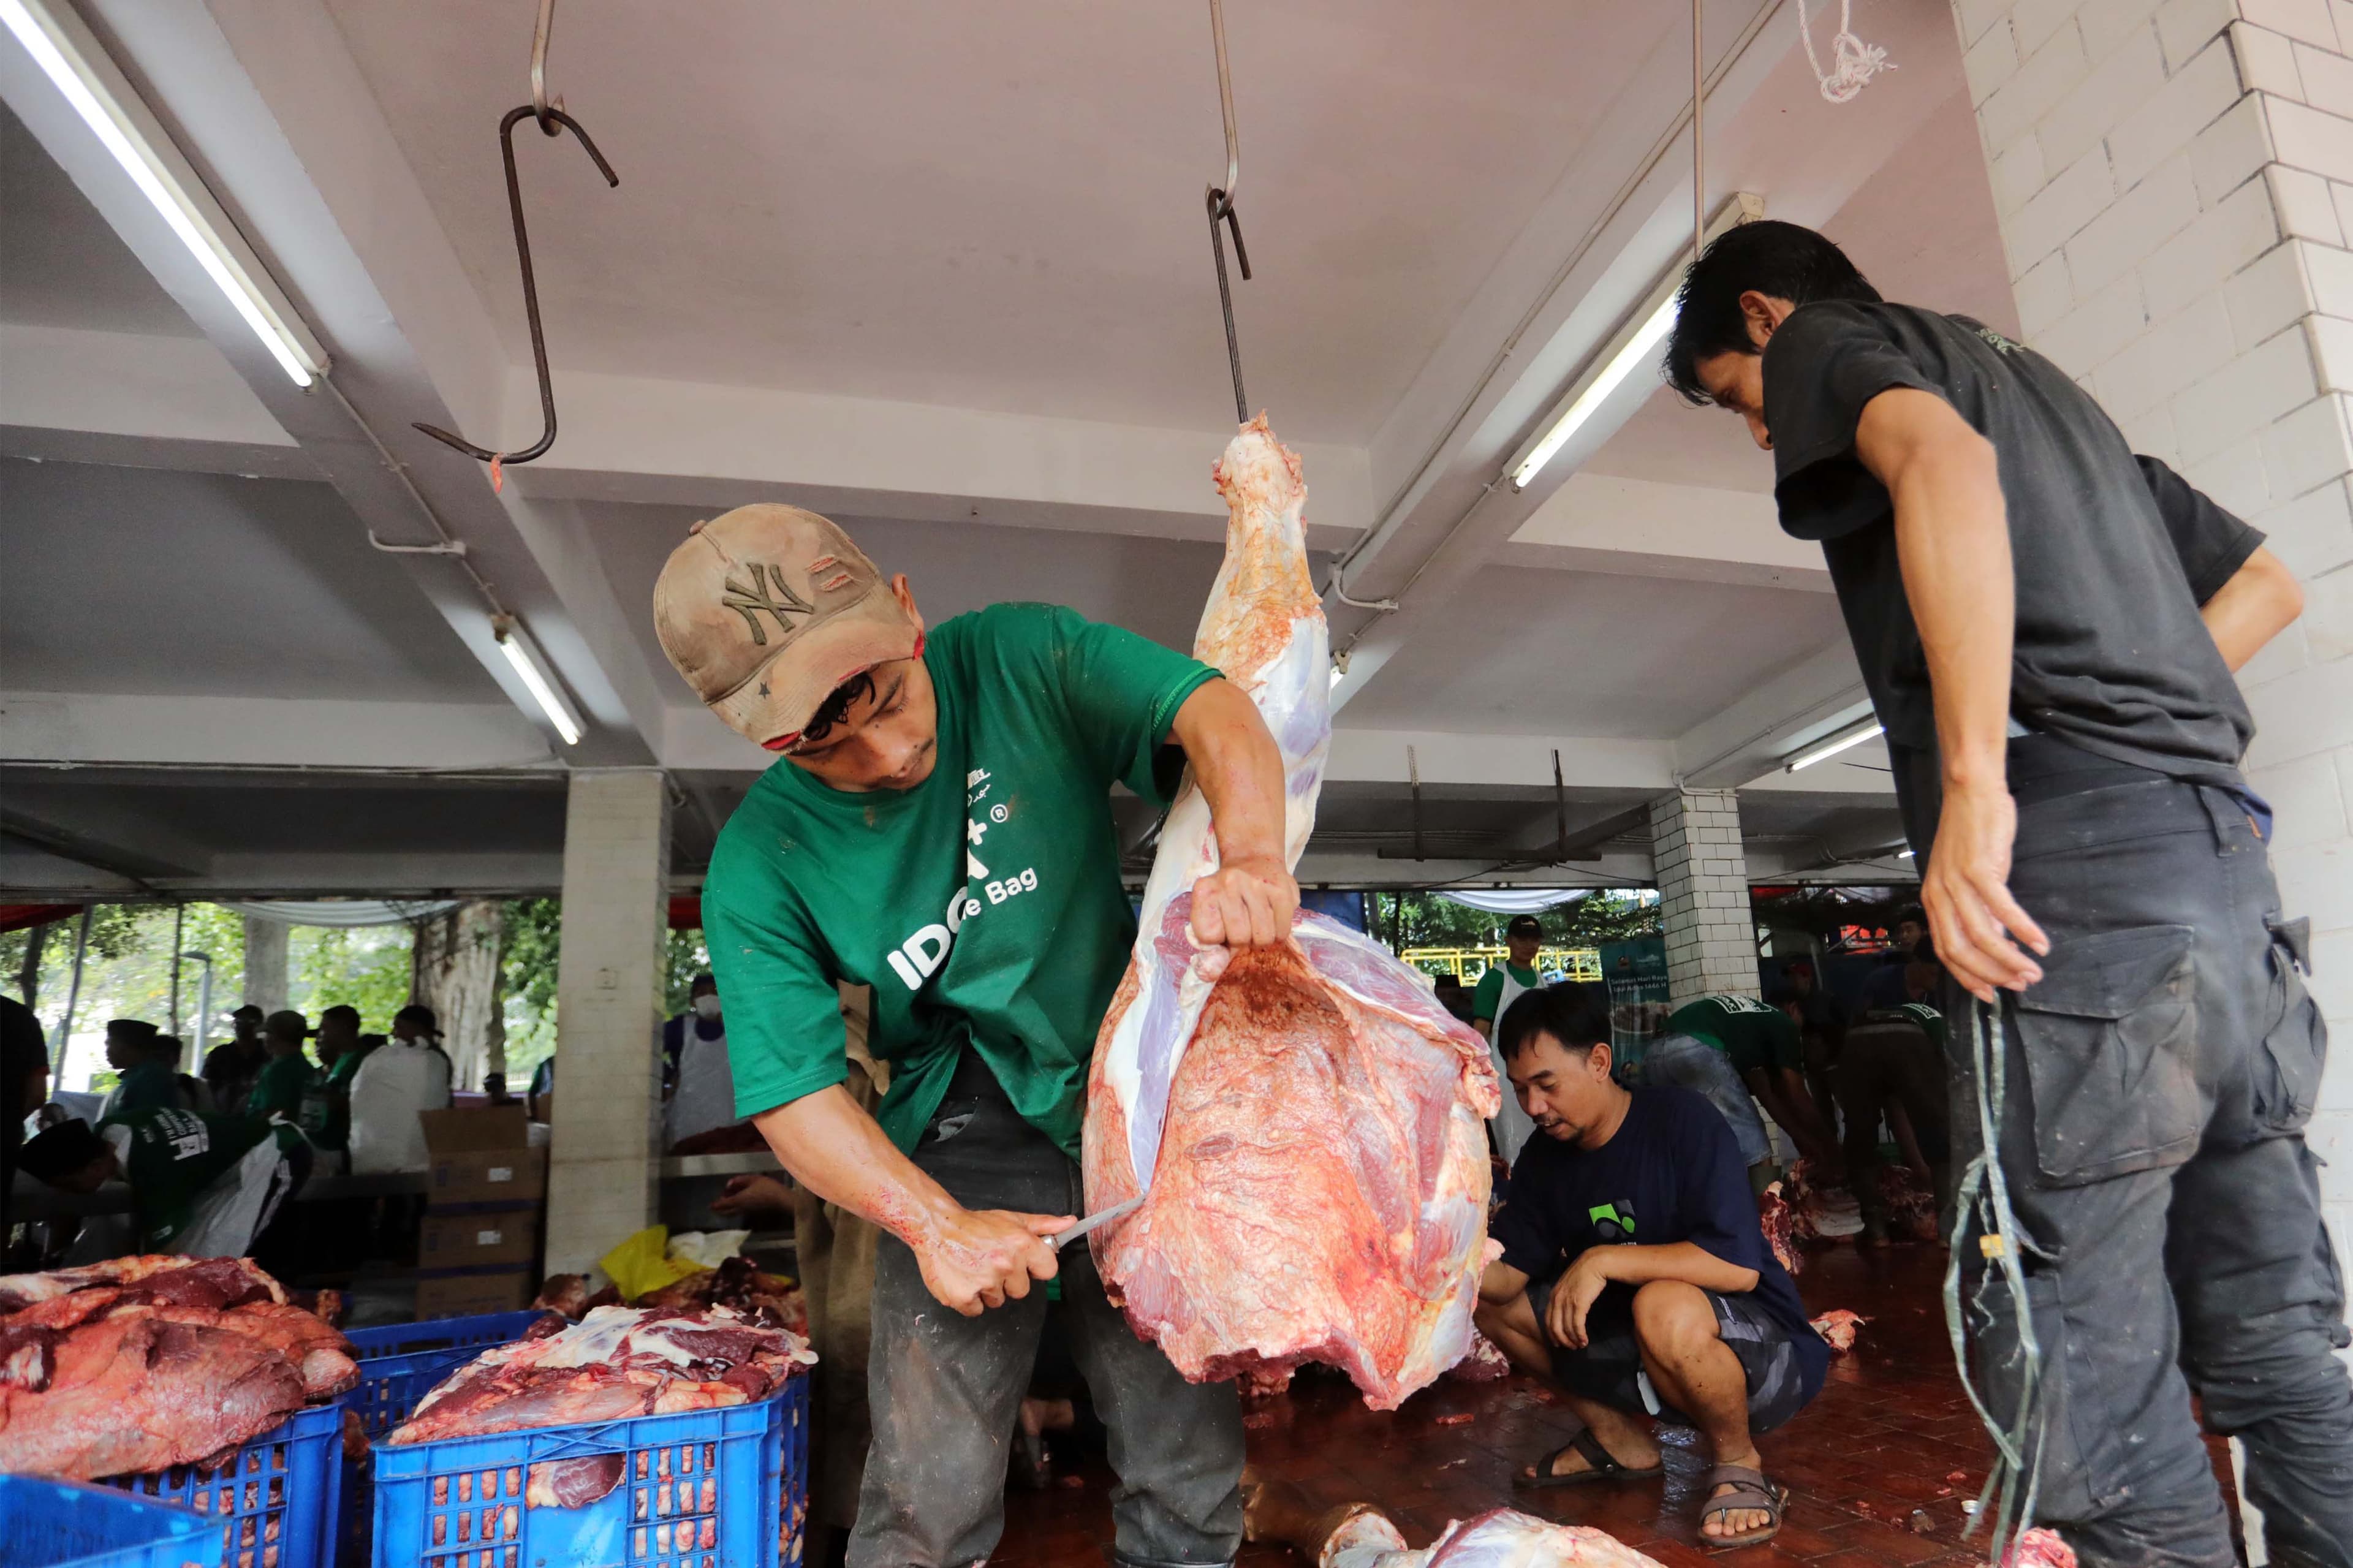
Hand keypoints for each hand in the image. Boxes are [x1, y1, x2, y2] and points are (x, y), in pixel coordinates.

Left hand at [710, 1173, 793, 1218]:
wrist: (781, 1199)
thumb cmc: (767, 1187)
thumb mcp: (754, 1179)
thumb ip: (740, 1180)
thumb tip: (728, 1184)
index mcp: (740, 1199)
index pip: (724, 1204)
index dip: (716, 1205)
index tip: (710, 1206)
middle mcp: (741, 1207)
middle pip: (727, 1212)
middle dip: (719, 1211)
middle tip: (714, 1208)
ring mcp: (748, 1211)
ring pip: (733, 1213)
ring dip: (726, 1210)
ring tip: (723, 1206)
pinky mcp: (753, 1211)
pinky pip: (739, 1211)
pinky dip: (733, 1209)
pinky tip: (736, 1205)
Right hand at [911, 1205, 1071, 1316]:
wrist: (936, 1227)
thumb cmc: (975, 1224)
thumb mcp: (1013, 1219)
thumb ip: (1044, 1225)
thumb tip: (1071, 1223)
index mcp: (1021, 1244)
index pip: (1048, 1271)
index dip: (1035, 1267)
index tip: (1023, 1262)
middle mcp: (1006, 1264)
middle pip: (1021, 1291)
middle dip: (1008, 1280)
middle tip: (991, 1262)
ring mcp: (984, 1283)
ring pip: (998, 1300)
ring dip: (988, 1289)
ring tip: (974, 1268)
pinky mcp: (963, 1297)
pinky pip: (976, 1310)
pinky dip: (970, 1299)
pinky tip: (963, 1279)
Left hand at [1188, 853, 1299, 949]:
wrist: (1254, 858)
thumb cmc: (1231, 894)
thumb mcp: (1212, 911)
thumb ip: (1210, 945)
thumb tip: (1209, 975)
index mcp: (1205, 890)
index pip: (1208, 936)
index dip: (1219, 938)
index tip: (1223, 927)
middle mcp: (1229, 883)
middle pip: (1239, 938)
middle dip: (1244, 939)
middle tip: (1245, 924)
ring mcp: (1257, 884)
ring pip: (1263, 938)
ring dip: (1262, 937)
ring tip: (1259, 921)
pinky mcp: (1282, 890)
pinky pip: (1282, 931)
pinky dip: (1279, 932)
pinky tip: (1273, 917)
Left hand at [1545, 1253, 1610, 1349]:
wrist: (1597, 1262)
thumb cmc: (1586, 1272)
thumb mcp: (1569, 1284)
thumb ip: (1565, 1295)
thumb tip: (1567, 1310)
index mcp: (1553, 1294)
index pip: (1548, 1320)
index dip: (1552, 1334)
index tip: (1558, 1343)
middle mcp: (1557, 1299)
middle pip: (1554, 1327)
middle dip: (1562, 1340)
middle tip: (1571, 1348)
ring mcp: (1567, 1301)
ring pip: (1566, 1328)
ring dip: (1573, 1340)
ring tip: (1581, 1345)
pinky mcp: (1579, 1303)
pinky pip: (1577, 1325)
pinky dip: (1580, 1335)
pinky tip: (1585, 1340)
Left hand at [1924, 779, 2048, 1002]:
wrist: (1971, 792)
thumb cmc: (1972, 834)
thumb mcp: (1966, 877)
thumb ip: (1975, 909)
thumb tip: (1996, 941)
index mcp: (1933, 900)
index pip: (1945, 951)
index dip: (1968, 977)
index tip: (1990, 994)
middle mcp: (1939, 895)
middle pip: (1962, 951)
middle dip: (1993, 975)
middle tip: (2021, 985)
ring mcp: (1957, 883)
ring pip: (1982, 936)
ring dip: (2011, 959)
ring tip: (2034, 971)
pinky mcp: (1979, 869)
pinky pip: (2002, 909)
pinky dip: (2023, 930)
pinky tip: (2039, 943)